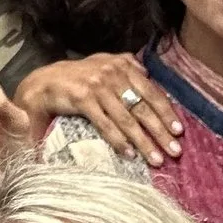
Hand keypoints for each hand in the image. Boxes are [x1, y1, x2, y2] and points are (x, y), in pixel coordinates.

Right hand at [12, 53, 181, 165]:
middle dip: (161, 131)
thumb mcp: (104, 64)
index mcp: (122, 65)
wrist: (43, 82)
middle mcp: (112, 73)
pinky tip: (130, 154)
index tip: (179, 131)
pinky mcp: (82, 99)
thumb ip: (126, 66)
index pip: (151, 91)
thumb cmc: (78, 77)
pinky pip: (106, 124)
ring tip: (156, 159)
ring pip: (127, 118)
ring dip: (144, 141)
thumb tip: (149, 75)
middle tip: (175, 151)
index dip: (166, 111)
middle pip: (143, 106)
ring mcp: (97, 86)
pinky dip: (119, 141)